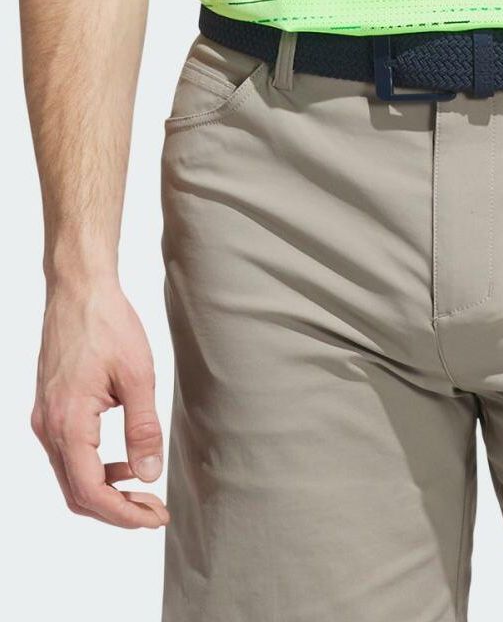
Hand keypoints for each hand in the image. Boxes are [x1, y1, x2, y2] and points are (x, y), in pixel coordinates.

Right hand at [32, 275, 168, 527]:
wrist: (79, 289)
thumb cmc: (107, 324)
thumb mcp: (137, 375)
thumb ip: (144, 428)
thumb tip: (150, 474)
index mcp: (68, 423)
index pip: (91, 491)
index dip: (123, 514)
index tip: (154, 517)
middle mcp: (48, 427)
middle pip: (77, 493)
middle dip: (116, 510)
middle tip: (153, 511)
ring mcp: (45, 419)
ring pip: (70, 477)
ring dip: (105, 492)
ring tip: (143, 491)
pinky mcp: (49, 409)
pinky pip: (67, 455)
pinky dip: (94, 469)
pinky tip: (122, 463)